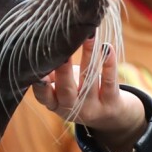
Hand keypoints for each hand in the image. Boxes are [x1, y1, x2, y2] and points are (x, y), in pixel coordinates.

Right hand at [32, 38, 146, 151]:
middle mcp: (73, 108)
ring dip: (89, 55)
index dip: (41, 87)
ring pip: (89, 79)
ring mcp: (93, 106)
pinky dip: (109, 63)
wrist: (108, 115)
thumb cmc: (76, 91)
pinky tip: (107, 47)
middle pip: (67, 89)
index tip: (38, 74)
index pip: (44, 97)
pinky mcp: (112, 102)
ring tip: (89, 36)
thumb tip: (40, 53)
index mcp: (55, 104)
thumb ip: (48, 74)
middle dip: (64, 71)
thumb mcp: (59, 87)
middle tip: (63, 53)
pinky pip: (110, 81)